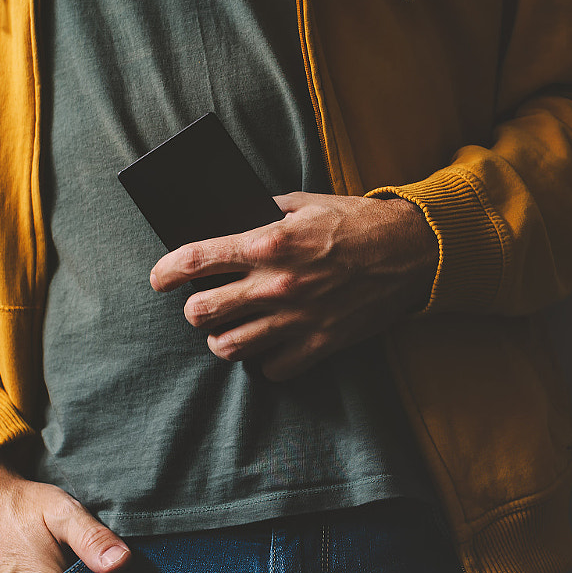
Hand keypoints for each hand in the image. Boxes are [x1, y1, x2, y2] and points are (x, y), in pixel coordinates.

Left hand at [149, 193, 437, 380]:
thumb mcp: (307, 203)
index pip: (196, 260)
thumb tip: (228, 223)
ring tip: (229, 329)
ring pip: (229, 347)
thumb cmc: (358, 223)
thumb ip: (264, 213)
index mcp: (269, 244)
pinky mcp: (320, 345)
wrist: (412, 252)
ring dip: (222, 338)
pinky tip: (268, 345)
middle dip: (193, 309)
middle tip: (200, 304)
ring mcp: (298, 320)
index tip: (158, 278)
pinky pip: (271, 369)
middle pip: (202, 313)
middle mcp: (277, 286)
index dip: (167, 271)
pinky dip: (263, 360)